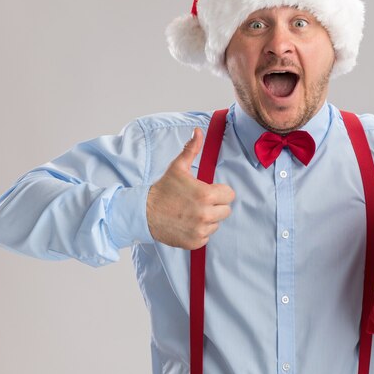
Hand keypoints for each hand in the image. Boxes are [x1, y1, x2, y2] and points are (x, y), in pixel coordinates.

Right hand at [146, 128, 234, 248]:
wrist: (144, 213)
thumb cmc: (163, 189)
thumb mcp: (178, 167)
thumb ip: (191, 149)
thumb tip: (198, 131)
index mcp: (206, 194)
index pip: (230, 195)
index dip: (219, 192)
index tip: (207, 192)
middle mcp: (205, 214)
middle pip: (225, 210)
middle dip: (215, 206)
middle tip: (198, 202)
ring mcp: (200, 230)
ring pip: (216, 224)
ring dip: (208, 219)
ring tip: (190, 213)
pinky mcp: (195, 242)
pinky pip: (206, 237)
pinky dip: (199, 232)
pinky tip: (187, 224)